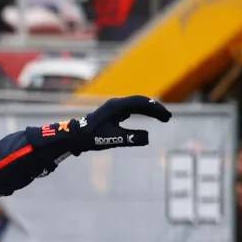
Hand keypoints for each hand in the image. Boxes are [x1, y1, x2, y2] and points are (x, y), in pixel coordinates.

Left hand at [31, 96, 171, 154]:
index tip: (166, 117)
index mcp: (117, 106)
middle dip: (155, 109)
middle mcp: (115, 104)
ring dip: (148, 110)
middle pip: (140, 102)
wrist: (73, 137)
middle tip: (167, 118)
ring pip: (135, 105)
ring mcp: (113, 108)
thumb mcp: (112, 139)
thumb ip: (130, 138)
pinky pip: (129, 110)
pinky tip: (144, 116)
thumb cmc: (91, 137)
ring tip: (161, 118)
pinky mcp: (110, 113)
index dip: (156, 109)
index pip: (141, 103)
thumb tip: (148, 138)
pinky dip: (140, 112)